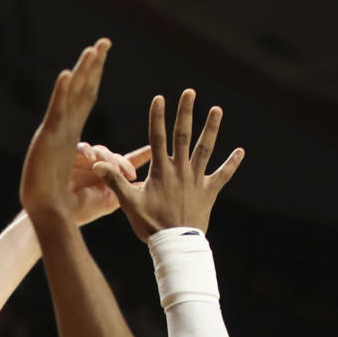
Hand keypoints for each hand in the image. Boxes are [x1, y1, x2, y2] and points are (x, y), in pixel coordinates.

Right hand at [20, 39, 111, 220]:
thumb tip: (138, 169)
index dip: (94, 78)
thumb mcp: (104, 184)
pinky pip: (58, 111)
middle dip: (92, 66)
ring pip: (71, 95)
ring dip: (82, 71)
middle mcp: (65, 129)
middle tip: (103, 43)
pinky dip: (62, 92)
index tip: (102, 55)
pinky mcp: (49, 138)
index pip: (87, 101)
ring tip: (92, 50)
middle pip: (81, 91)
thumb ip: (118, 173)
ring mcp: (57, 131)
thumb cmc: (74, 205)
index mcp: (76, 136)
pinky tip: (68, 74)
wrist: (52, 216)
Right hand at [69, 141, 151, 225]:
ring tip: (112, 168)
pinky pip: (80, 148)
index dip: (141, 155)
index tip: (153, 150)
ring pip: (100, 151)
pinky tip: (91, 158)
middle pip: (114, 156)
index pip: (128, 162)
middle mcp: (98, 166)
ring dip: (107, 158)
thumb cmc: (84, 211)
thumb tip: (144, 185)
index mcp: (109, 176)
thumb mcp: (110, 202)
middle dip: (121, 163)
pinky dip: (86, 150)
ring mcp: (84, 161)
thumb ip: (126, 191)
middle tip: (129, 173)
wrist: (58, 215)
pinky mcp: (69, 157)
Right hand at [92, 90, 243, 240]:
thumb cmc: (150, 225)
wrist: (176, 244)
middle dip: (186, 113)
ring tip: (217, 109)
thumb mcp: (129, 203)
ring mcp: (196, 180)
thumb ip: (115, 182)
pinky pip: (222, 175)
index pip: (157, 138)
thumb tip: (97, 165)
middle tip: (190, 92)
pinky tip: (241, 151)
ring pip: (205, 149)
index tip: (160, 98)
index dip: (157, 117)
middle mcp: (180, 170)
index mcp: (161, 171)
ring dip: (212, 128)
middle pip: (183, 136)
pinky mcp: (209, 192)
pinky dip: (232, 163)